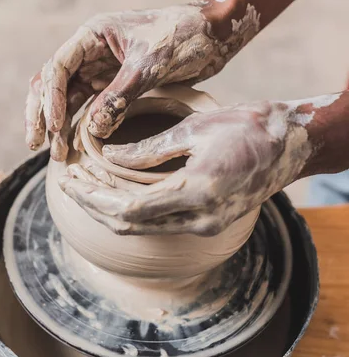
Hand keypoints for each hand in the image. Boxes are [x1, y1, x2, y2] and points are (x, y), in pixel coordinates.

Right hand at [25, 3, 259, 160]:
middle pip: (52, 85)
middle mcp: (90, 54)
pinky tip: (75, 148)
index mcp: (93, 36)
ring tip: (58, 155)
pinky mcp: (114, 88)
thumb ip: (119, 97)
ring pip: (68, 101)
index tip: (56, 126)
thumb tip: (92, 131)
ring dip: (59, 126)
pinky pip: (89, 109)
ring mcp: (100, 72)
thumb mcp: (149, 65)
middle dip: (42, 115)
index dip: (52, 98)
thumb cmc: (183, 36)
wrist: (213, 36)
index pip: (58, 68)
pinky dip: (80, 128)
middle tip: (37, 144)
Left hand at [58, 101, 311, 235]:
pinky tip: (113, 192)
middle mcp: (200, 218)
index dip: (92, 199)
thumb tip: (108, 156)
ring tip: (83, 185)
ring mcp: (205, 225)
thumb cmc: (247, 127)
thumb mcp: (194, 129)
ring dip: (109, 210)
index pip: (127, 209)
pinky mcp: (207, 222)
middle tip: (67, 183)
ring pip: (142, 228)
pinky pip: (159, 223)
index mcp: (197, 192)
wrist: (289, 145)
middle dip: (93, 206)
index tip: (68, 181)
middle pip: (130, 225)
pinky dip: (131, 209)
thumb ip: (149, 150)